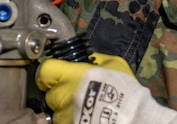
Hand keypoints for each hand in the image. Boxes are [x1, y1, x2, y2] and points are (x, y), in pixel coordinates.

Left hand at [36, 56, 176, 123]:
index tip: (54, 77)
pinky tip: (86, 118)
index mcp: (70, 75)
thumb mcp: (114, 64)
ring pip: (57, 112)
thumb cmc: (124, 90)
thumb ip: (96, 59)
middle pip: (51, 94)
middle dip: (60, 94)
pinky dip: (72, 120)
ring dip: (66, 110)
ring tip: (84, 110)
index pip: (45, 71)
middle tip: (76, 95)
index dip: (49, 74)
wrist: (131, 118)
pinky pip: (64, 123)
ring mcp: (64, 115)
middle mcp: (63, 95)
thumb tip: (89, 57)